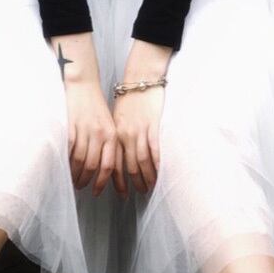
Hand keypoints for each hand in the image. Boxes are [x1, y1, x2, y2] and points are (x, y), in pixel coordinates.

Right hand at [63, 79, 119, 196]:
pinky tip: (64, 167)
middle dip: (86, 180)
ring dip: (75, 174)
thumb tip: (102, 170)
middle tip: (80, 187)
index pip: (109, 165)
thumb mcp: (107, 124)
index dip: (102, 182)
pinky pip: (69, 150)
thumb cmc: (95, 106)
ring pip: (80, 160)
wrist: (83, 84)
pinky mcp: (71, 125)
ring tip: (72, 180)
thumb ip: (107, 144)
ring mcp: (85, 129)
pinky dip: (66, 162)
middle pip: (93, 166)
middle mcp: (100, 133)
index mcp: (112, 134)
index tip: (97, 191)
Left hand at [110, 83, 163, 197]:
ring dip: (146, 178)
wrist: (140, 78)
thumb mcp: (117, 117)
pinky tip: (158, 173)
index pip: (114, 164)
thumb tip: (118, 155)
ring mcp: (139, 131)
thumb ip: (117, 136)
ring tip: (150, 188)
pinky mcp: (152, 126)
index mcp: (114, 134)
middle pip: (128, 166)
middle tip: (139, 194)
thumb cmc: (129, 97)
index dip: (117, 181)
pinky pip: (154, 150)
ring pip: (141, 162)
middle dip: (133, 183)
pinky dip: (156, 165)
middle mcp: (124, 135)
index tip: (121, 193)